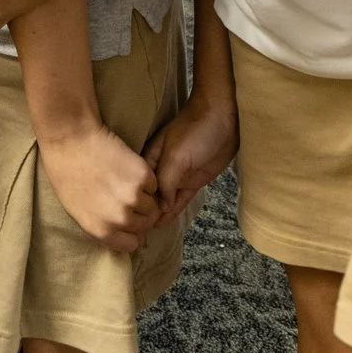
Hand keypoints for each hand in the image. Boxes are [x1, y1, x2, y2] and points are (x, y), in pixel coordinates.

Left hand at [39, 123, 160, 252]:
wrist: (70, 139)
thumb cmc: (65, 171)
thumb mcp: (77, 209)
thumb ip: (101, 225)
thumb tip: (119, 231)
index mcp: (101, 230)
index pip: (131, 244)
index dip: (132, 231)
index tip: (129, 219)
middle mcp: (120, 219)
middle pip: (145, 224)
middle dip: (140, 211)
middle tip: (128, 194)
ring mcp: (133, 197)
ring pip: (153, 204)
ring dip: (144, 194)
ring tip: (126, 179)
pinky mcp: (142, 176)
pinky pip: (152, 183)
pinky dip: (145, 177)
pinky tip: (127, 167)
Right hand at [144, 88, 237, 222]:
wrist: (224, 119)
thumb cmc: (195, 131)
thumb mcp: (176, 156)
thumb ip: (165, 182)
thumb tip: (158, 207)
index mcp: (149, 158)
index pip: (137, 185)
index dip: (134, 202)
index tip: (127, 221)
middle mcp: (159, 168)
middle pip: (149, 195)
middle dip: (143, 210)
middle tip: (135, 232)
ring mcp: (177, 176)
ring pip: (163, 200)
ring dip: (157, 214)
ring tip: (145, 233)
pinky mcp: (192, 181)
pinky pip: (179, 200)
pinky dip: (172, 211)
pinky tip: (162, 223)